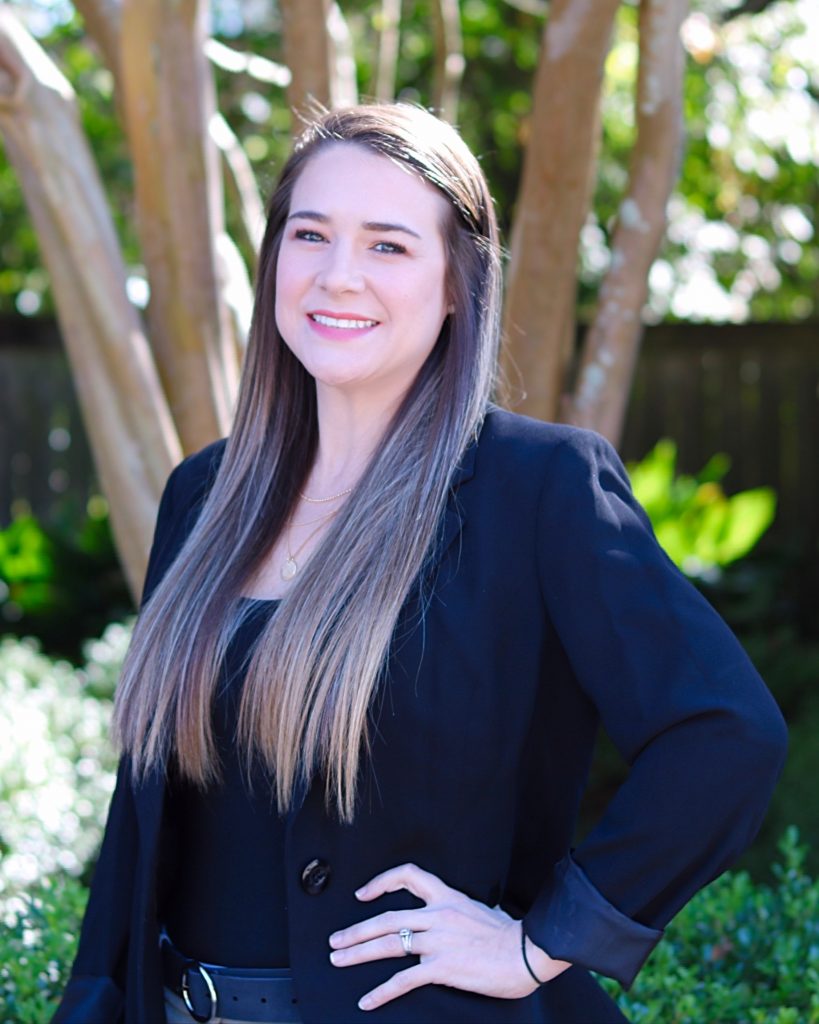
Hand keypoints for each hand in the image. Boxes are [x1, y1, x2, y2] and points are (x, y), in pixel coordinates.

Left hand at [328, 862, 570, 1010]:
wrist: (527, 950)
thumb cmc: (511, 934)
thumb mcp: (482, 910)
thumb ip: (461, 912)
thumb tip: (458, 917)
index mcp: (447, 897)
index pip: (408, 876)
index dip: (381, 883)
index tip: (363, 894)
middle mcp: (437, 915)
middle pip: (385, 917)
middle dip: (355, 930)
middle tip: (335, 941)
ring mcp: (437, 941)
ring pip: (388, 943)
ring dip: (358, 953)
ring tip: (338, 960)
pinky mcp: (441, 967)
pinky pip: (403, 980)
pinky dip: (381, 991)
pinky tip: (367, 1000)